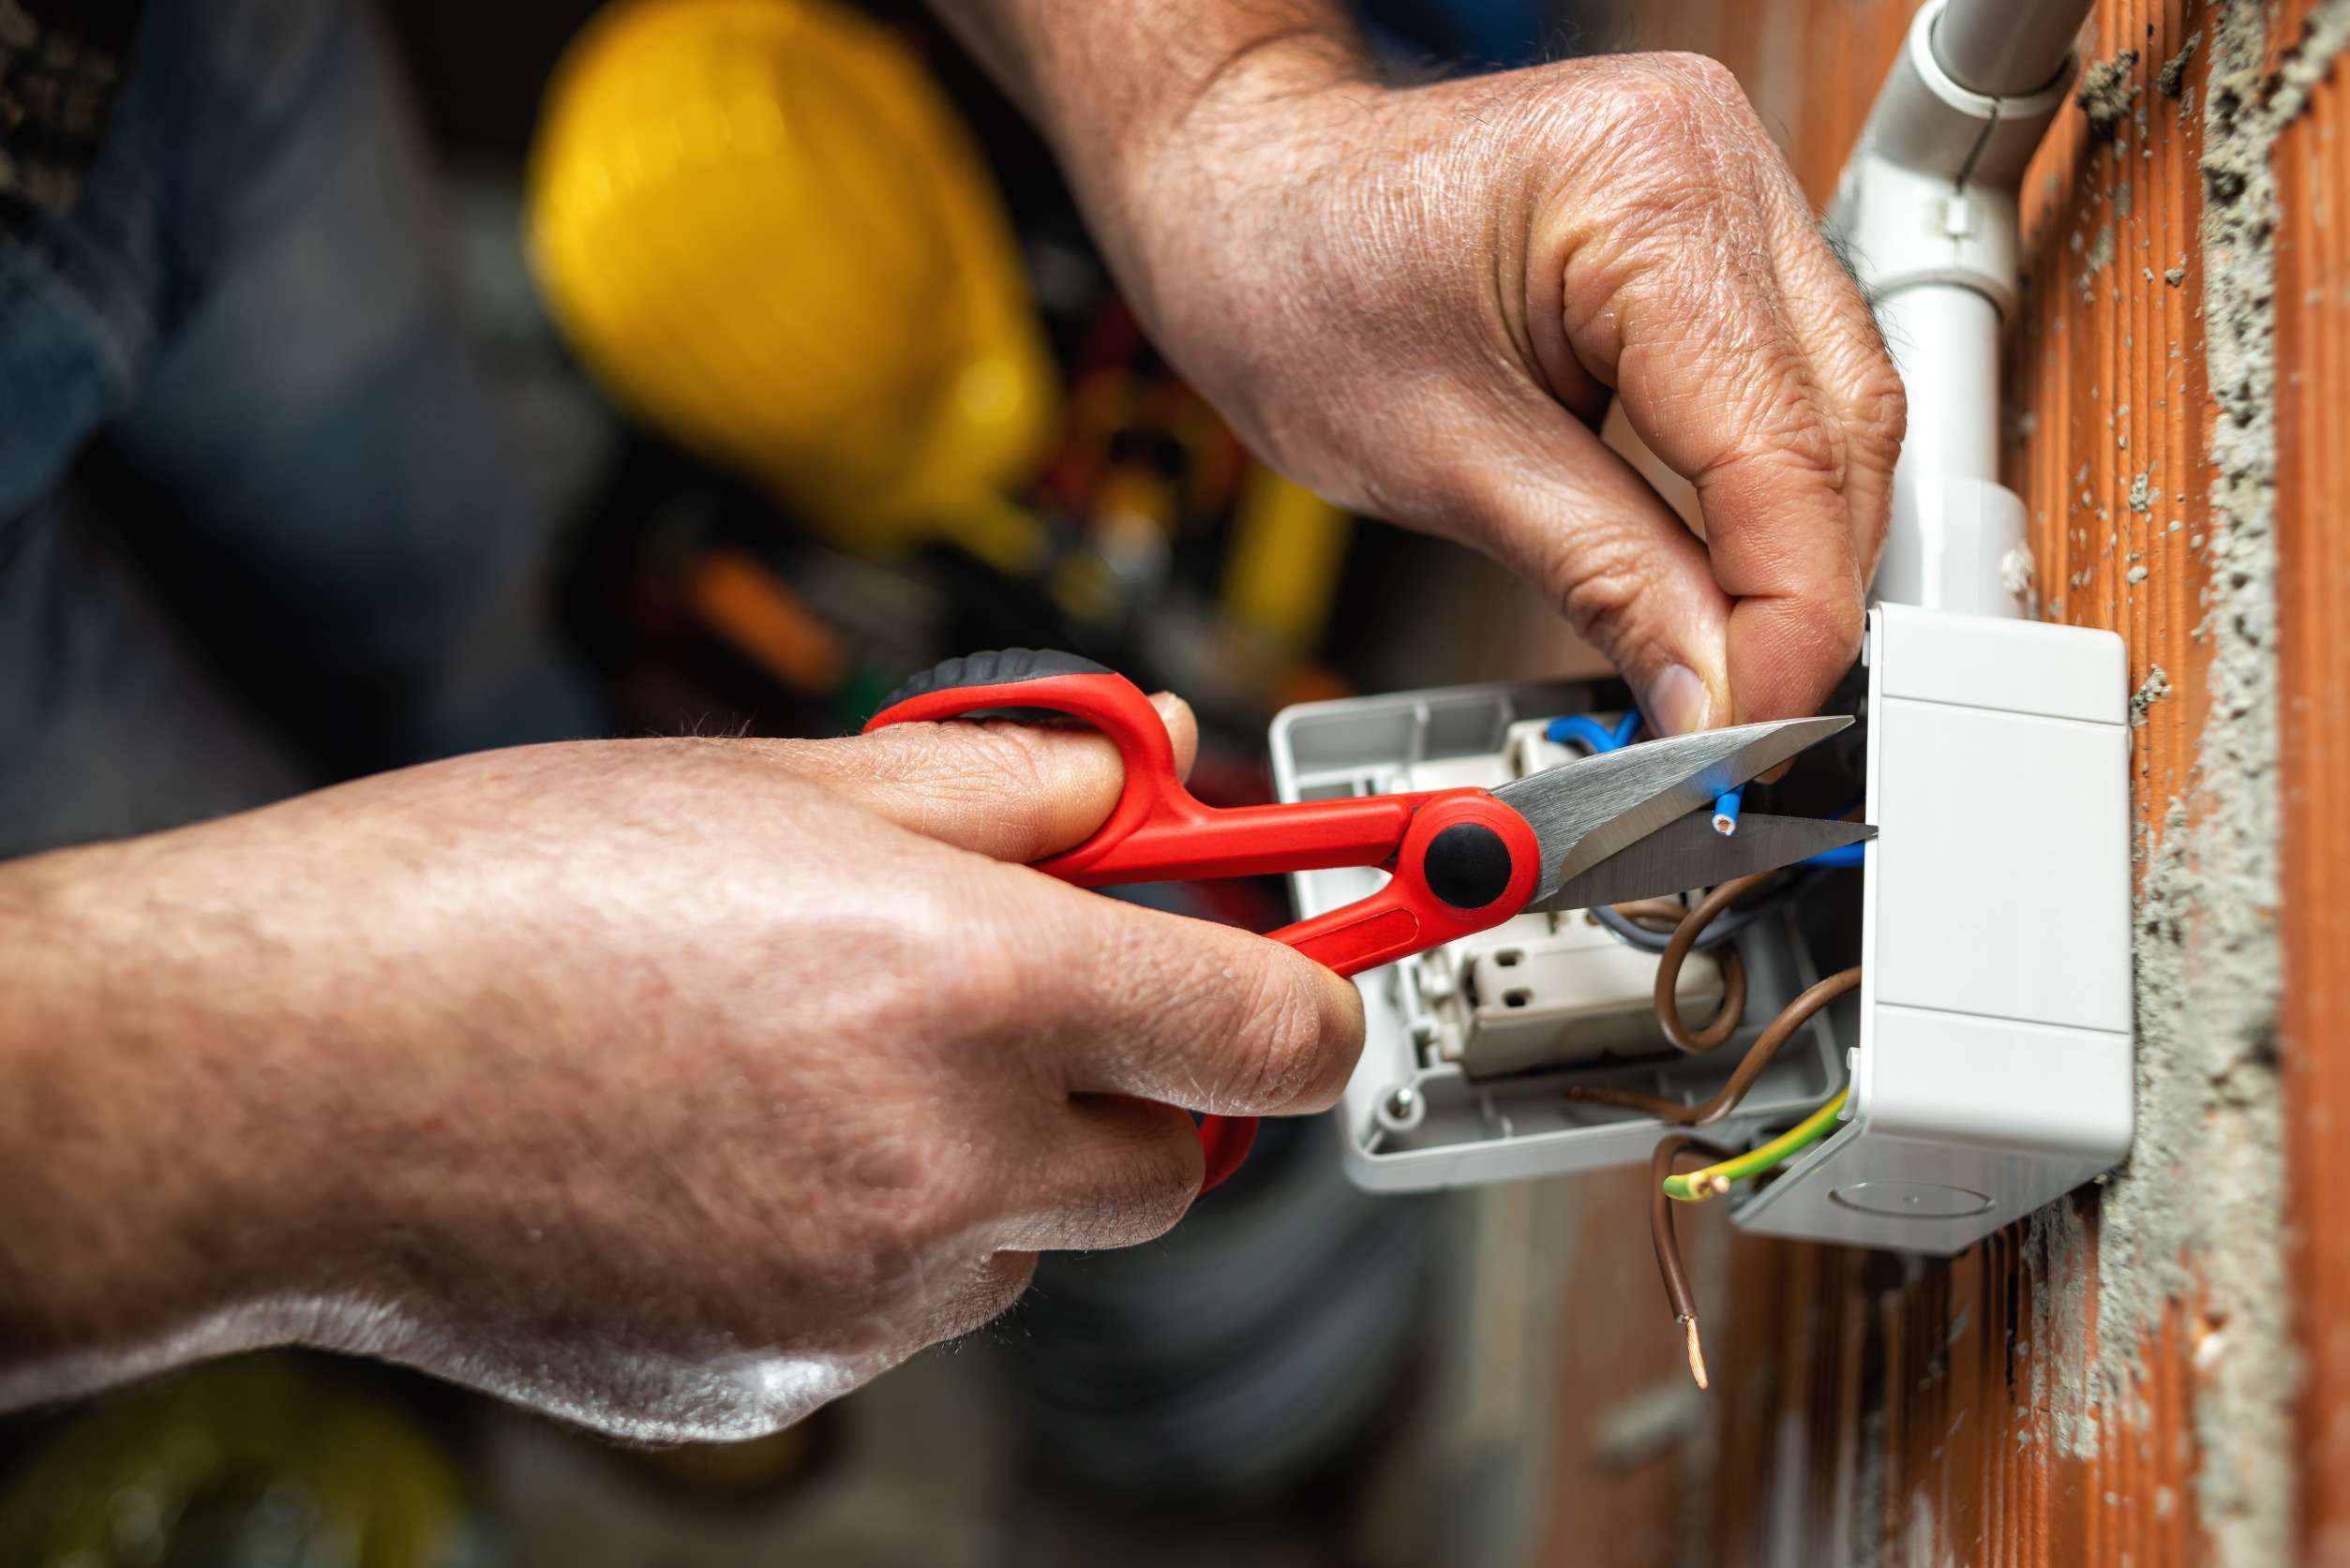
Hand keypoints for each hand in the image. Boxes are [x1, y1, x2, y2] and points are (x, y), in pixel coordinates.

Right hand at [0, 700, 1361, 1439]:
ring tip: (817, 1058)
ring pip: (1033, 1236)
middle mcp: (944, 1166)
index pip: (1276, 1032)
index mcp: (970, 990)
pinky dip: (877, 1234)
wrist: (275, 1078)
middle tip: (1025, 988)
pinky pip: (907, 1305)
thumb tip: (1147, 779)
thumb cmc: (496, 897)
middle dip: (1134, 1073)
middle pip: (1176, 1155)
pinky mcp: (782, 1380)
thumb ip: (1014, 784)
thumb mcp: (784, 773)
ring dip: (990, 1155)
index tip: (1303, 958)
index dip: (1310, 987)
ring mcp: (865, 1298)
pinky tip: (739, 1149)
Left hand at [1108, 49, 1904, 728]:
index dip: (1787, 617)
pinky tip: (1726, 582)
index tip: (1753, 731)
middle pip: (1844, 427)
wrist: (1240, 197)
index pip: (1782, 446)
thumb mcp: (1441, 459)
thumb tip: (1715, 698)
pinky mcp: (1713, 235)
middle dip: (1808, 596)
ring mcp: (1727, 187)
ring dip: (1800, 555)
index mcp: (1650, 188)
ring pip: (1839, 413)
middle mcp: (1714, 163)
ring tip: (1736, 672)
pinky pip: (1789, 387)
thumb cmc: (1290, 275)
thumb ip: (1605, 580)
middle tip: (1747, 724)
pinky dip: (1765, 499)